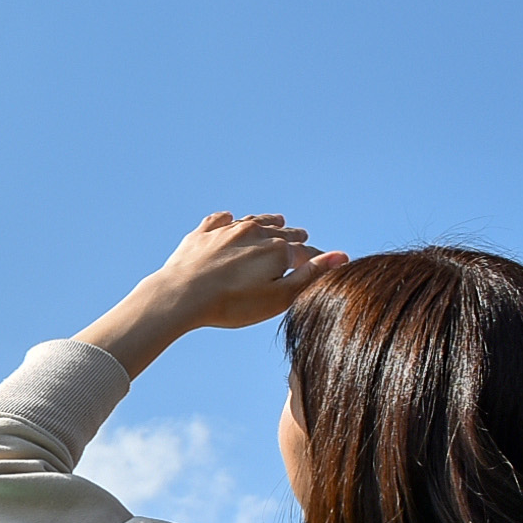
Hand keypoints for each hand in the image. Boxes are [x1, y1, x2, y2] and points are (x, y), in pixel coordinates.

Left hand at [77, 211, 346, 377]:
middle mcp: (254, 232)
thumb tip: (342, 256)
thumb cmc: (232, 304)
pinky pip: (219, 221)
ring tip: (278, 221)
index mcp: (276, 248)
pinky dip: (229, 220)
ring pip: (253, 222)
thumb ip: (310, 275)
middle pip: (280, 233)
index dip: (316, 259)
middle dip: (293, 236)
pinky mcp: (201, 235)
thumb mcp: (279, 297)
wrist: (181, 296)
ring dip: (267, 222)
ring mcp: (225, 232)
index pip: (303, 252)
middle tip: (303, 236)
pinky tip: (230, 219)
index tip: (325, 262)